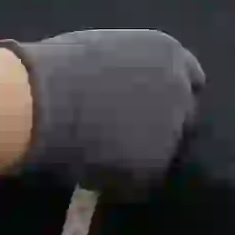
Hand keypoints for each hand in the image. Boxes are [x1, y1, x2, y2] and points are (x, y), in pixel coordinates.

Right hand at [4, 31, 203, 196]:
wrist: (43, 100)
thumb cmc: (60, 67)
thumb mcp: (106, 51)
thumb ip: (129, 70)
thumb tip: (124, 87)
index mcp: (169, 54)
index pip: (191, 79)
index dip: (170, 97)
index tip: (152, 109)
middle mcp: (180, 88)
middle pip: (184, 117)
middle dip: (162, 128)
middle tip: (127, 138)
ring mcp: (172, 128)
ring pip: (164, 152)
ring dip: (141, 156)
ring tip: (102, 158)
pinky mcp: (155, 164)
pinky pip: (142, 180)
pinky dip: (123, 182)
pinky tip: (94, 172)